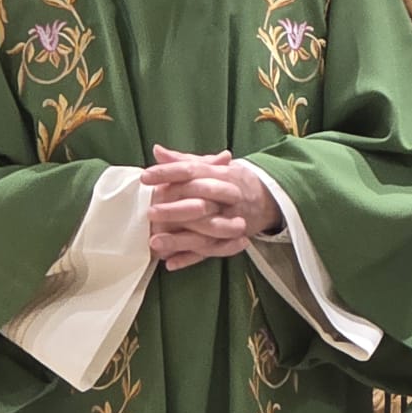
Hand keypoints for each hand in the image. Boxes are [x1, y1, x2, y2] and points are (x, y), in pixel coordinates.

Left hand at [142, 145, 282, 270]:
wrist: (266, 199)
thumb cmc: (231, 181)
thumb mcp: (211, 167)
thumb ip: (183, 160)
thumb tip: (157, 150)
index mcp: (222, 174)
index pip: (193, 171)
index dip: (169, 173)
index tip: (145, 177)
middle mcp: (228, 197)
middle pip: (201, 203)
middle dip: (175, 209)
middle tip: (150, 212)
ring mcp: (231, 220)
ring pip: (204, 232)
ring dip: (180, 239)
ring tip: (154, 242)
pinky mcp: (229, 240)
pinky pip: (210, 252)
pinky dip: (191, 258)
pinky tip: (170, 262)